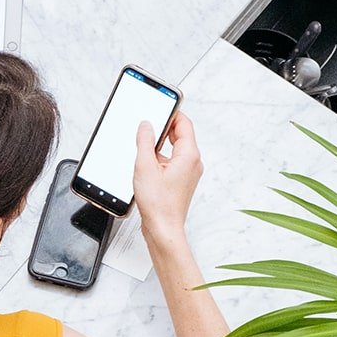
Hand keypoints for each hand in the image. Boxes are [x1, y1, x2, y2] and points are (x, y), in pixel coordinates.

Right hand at [132, 111, 202, 243]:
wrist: (163, 228)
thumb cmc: (158, 204)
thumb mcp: (145, 166)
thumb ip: (145, 141)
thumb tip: (146, 125)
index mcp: (189, 154)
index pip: (183, 123)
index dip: (171, 113)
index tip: (159, 107)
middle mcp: (193, 162)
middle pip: (180, 135)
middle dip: (164, 128)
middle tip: (148, 125)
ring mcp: (188, 172)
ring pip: (175, 149)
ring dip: (160, 146)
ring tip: (143, 149)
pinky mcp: (181, 181)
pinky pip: (172, 162)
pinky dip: (160, 159)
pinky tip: (146, 166)